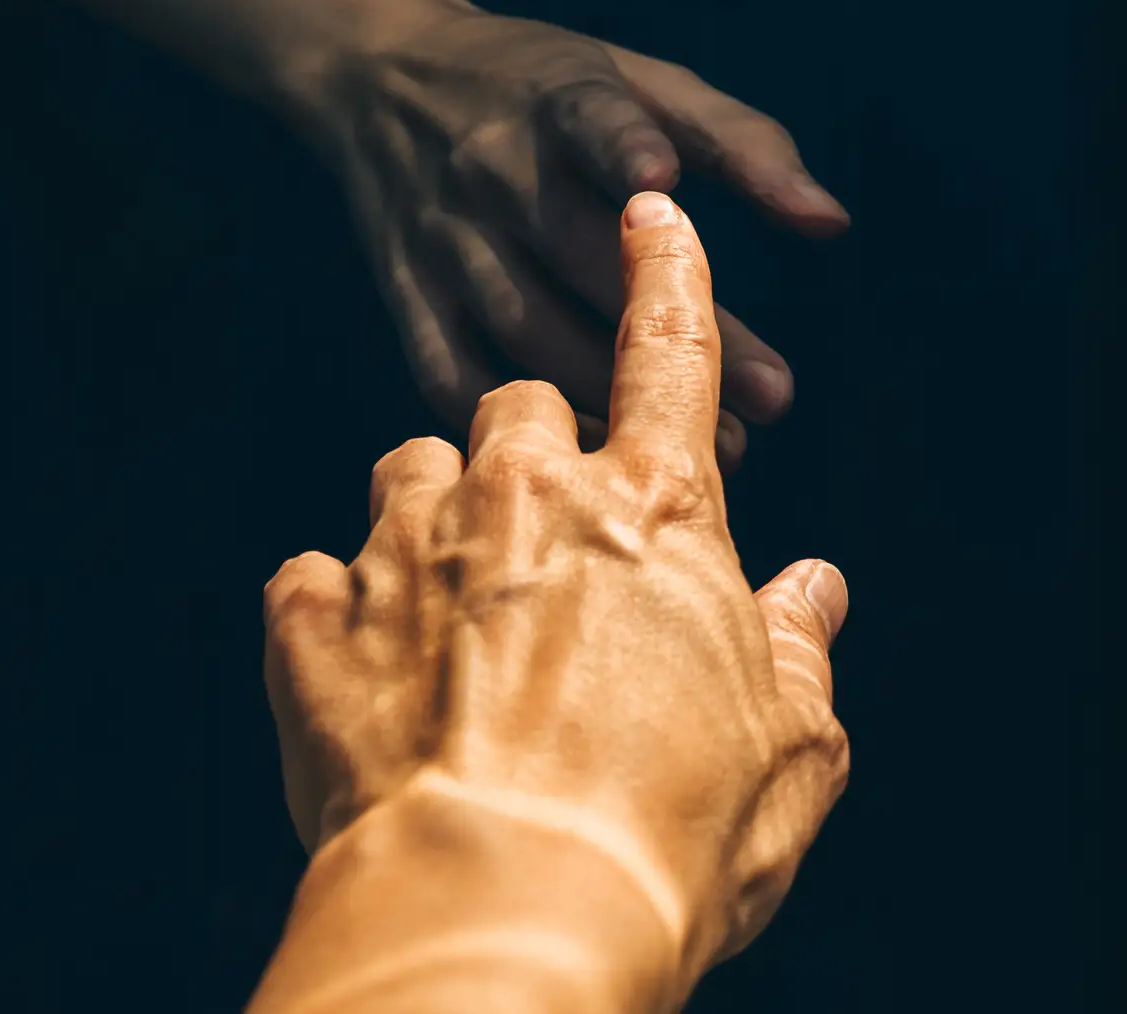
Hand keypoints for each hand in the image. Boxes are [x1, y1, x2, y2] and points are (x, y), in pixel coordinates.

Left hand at [261, 191, 851, 986]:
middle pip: (518, 404)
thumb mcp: (790, 752)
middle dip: (531, 452)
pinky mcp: (313, 617)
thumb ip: (797, 650)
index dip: (668, 275)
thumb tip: (815, 592)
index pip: (669, 351)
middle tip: (546, 546)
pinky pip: (312, 574)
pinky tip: (371, 680)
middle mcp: (525, 497)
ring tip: (454, 619)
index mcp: (653, 514)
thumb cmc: (665, 839)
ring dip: (430, 520)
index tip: (651, 214)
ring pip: (407, 466)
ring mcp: (407, 546)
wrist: (502, 911)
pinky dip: (338, 613)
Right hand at [300, 3, 847, 469]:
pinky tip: (594, 452)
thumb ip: (741, 144)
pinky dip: (514, 417)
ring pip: (522, 325)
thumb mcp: (639, 79)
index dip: (618, 143)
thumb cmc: (543, 85)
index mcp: (555, 100)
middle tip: (772, 396)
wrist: (379, 73)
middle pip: (577, 254)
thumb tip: (831, 225)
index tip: (659, 179)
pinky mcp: (405, 290)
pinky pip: (449, 368)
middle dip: (671, 329)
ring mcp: (441, 236)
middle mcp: (491, 167)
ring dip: (611, 392)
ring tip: (715, 448)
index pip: (586, 119)